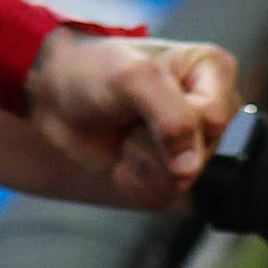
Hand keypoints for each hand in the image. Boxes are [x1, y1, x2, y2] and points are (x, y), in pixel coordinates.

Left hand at [24, 31, 238, 206]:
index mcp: (211, 71)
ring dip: (140, 162)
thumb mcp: (132, 77)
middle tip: (128, 116)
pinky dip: (134, 180)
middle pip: (198, 156)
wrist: (54, 95)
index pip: (214, 119)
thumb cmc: (92, 70)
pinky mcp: (169, 173)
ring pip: (180, 182)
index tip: (143, 97)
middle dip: (151, 143)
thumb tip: (191, 169)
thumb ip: (172, 116)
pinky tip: (121, 156)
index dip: (175, 120)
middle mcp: (209, 110)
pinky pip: (162, 197)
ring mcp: (191, 145)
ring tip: (125, 133)